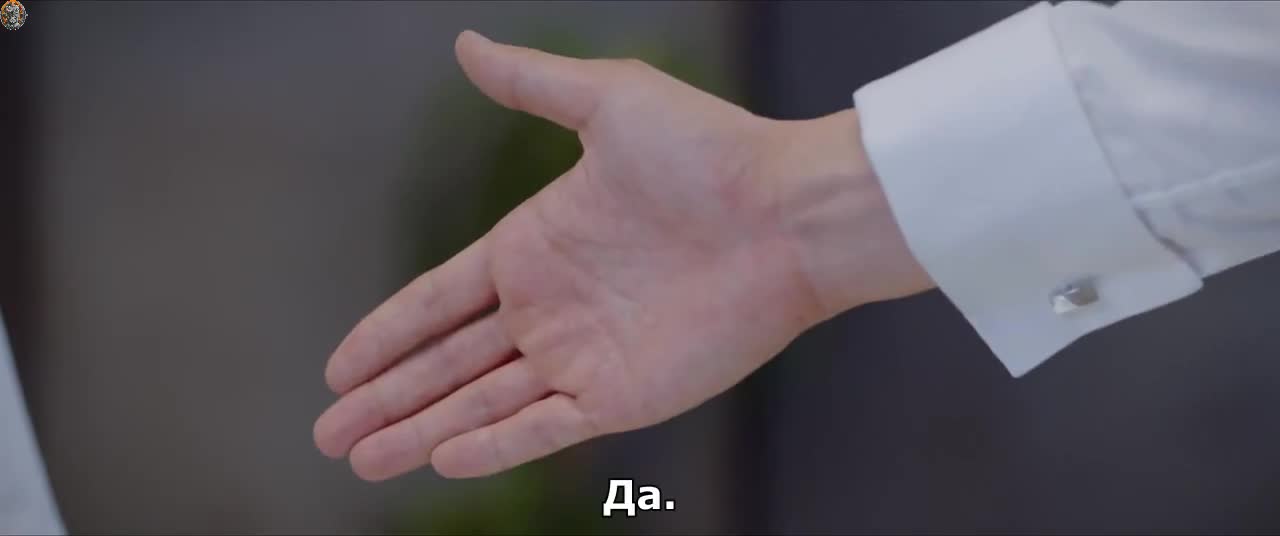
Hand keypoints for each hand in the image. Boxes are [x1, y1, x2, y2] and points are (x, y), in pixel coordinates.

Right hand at [313, 31, 931, 480]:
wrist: (790, 213)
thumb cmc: (710, 151)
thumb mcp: (609, 100)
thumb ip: (532, 82)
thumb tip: (463, 43)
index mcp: (534, 245)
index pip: (438, 301)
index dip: (387, 334)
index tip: (338, 365)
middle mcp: (549, 308)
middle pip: (446, 364)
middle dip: (385, 398)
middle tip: (326, 433)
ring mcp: (583, 356)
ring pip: (480, 404)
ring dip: (418, 431)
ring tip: (359, 458)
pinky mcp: (623, 395)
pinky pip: (543, 428)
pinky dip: (491, 446)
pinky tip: (439, 458)